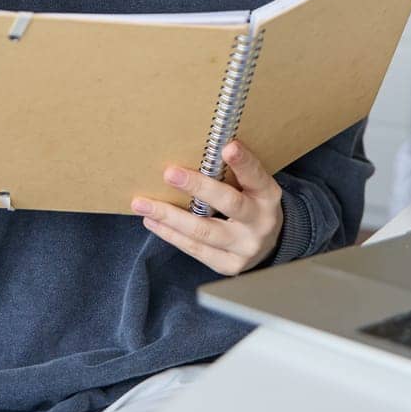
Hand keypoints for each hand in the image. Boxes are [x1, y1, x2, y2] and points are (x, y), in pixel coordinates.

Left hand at [132, 140, 283, 275]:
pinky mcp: (228, 264)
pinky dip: (170, 234)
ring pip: (203, 231)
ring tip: (143, 203)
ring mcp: (244, 247)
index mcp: (268, 196)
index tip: (227, 147)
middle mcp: (260, 223)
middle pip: (229, 204)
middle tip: (170, 173)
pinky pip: (195, 248)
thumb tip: (194, 150)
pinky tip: (152, 221)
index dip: (243, 162)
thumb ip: (232, 172)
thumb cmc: (251, 205)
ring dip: (170, 216)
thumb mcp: (252, 186)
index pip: (256, 176)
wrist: (266, 244)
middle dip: (198, 187)